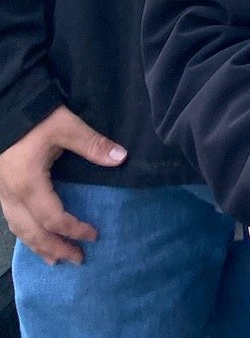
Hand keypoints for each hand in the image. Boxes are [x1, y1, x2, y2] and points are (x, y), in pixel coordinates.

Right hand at [0, 105, 126, 264]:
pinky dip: (25, 234)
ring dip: (38, 247)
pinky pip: (12, 221)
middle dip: (56, 249)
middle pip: (34, 233)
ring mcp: (3, 194)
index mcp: (30, 186)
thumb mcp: (66, 126)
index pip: (54, 219)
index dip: (74, 230)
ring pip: (19, 230)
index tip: (94, 235)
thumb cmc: (35, 118)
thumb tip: (121, 158)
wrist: (7, 106)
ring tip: (54, 260)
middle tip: (77, 260)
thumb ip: (93, 144)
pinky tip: (33, 236)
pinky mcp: (1, 188)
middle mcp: (13, 197)